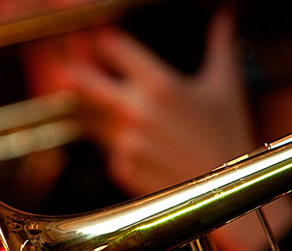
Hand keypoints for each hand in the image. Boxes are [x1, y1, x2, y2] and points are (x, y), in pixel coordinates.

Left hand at [69, 9, 254, 194]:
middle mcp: (136, 111)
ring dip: (90, 109)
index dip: (102, 40)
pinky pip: (107, 149)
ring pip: (92, 117)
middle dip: (73, 69)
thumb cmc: (229, 136)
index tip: (96, 37)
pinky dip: (115, 144)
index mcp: (160, 85)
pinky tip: (137, 144)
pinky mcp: (121, 166)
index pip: (115, 49)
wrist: (223, 191)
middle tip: (62, 63)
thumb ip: (221, 45)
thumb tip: (225, 16)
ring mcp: (124, 141)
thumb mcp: (226, 87)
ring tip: (94, 107)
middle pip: (86, 81)